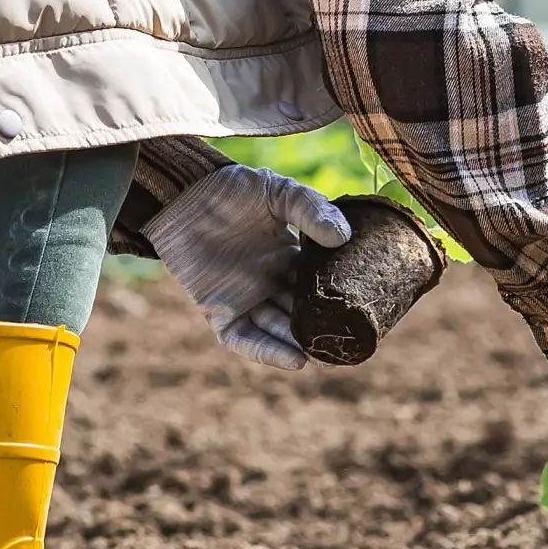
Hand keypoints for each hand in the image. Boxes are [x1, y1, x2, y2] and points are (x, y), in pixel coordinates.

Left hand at [142, 163, 351, 370]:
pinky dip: (268, 351)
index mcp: (288, 257)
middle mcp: (269, 282)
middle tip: (349, 344)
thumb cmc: (231, 189)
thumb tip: (342, 238)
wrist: (184, 194)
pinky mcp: (219, 311)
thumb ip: (311, 210)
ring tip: (326, 357)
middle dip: (321, 331)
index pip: (318, 285)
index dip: (338, 300)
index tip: (364, 312)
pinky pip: (245, 338)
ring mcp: (245, 298)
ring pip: (277, 330)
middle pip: (301, 314)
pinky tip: (294, 360)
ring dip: (300, 345)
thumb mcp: (278, 192)